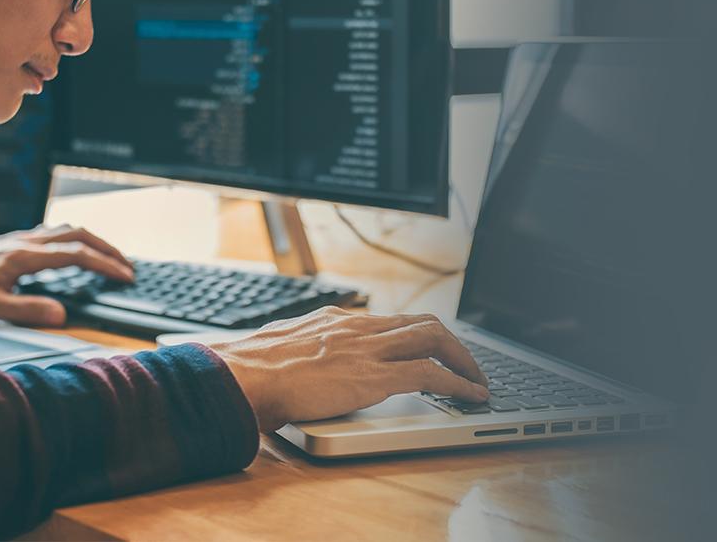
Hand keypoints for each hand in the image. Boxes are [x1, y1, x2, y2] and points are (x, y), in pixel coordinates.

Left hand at [0, 224, 133, 325]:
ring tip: (109, 257)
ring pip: (66, 229)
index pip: (76, 255)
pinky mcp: (14, 242)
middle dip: (107, 248)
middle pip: (78, 234)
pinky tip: (75, 252)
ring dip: (93, 241)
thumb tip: (62, 315)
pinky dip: (75, 240)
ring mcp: (19, 239)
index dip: (105, 264)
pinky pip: (53, 233)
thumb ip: (27, 311)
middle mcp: (25, 242)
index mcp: (23, 257)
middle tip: (127, 265)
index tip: (125, 275)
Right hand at [210, 307, 489, 431]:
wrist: (240, 377)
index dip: (418, 334)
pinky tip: (471, 395)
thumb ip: (300, 350)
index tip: (431, 348)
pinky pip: (429, 374)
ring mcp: (367, 349)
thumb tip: (297, 361)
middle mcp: (357, 327)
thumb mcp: (280, 348)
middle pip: (421, 323)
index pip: (390, 320)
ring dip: (463, 361)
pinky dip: (458, 384)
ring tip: (476, 380)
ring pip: (433, 340)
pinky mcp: (372, 376)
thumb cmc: (249, 371)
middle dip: (451, 343)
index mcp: (336, 321)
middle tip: (465, 364)